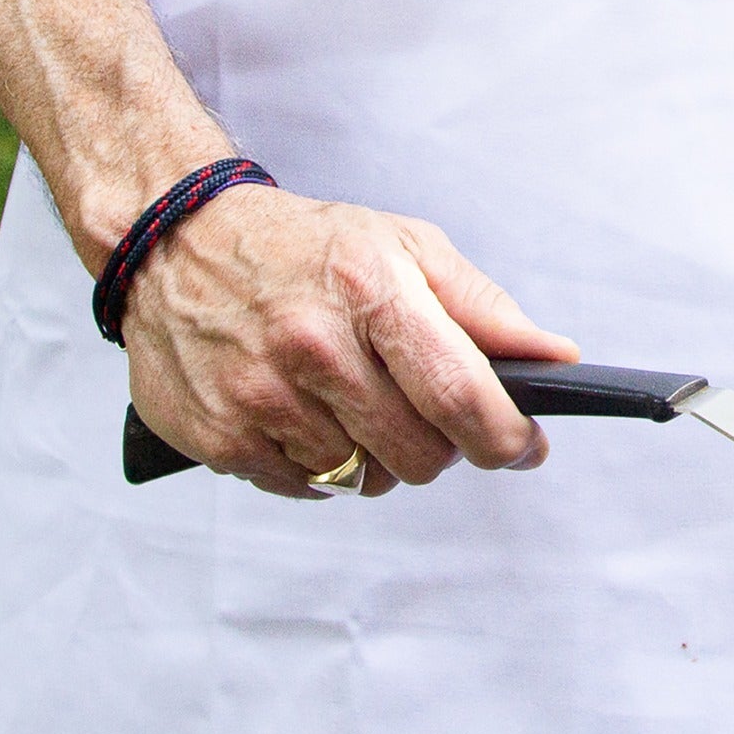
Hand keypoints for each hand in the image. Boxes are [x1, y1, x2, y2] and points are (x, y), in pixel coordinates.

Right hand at [121, 187, 578, 497]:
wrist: (178, 244)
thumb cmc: (307, 246)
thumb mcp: (407, 247)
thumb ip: (484, 309)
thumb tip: (556, 358)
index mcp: (370, 290)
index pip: (457, 392)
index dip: (505, 435)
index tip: (526, 446)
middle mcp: (313, 346)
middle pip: (419, 452)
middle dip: (444, 446)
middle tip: (430, 412)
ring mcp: (262, 397)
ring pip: (366, 479)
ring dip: (380, 455)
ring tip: (358, 401)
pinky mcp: (220, 438)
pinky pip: (307, 489)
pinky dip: (324, 466)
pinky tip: (311, 415)